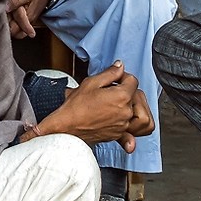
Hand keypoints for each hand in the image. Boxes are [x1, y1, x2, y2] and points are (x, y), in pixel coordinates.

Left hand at [6, 0, 64, 37]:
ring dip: (11, 26)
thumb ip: (15, 2)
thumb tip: (6, 9)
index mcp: (28, 17)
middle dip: (9, 29)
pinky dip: (14, 23)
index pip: (15, 29)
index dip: (6, 25)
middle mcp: (29, 21)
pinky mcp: (29, 16)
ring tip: (5, 16)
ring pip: (18, 31)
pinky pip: (20, 25)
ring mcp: (29, 20)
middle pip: (17, 33)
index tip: (0, 19)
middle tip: (2, 20)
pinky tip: (9, 14)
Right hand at [31, 63, 153, 151]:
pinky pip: (126, 123)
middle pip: (133, 95)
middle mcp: (126, 112)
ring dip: (123, 104)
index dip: (122, 77)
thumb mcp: (91, 82)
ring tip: (108, 103)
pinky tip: (107, 115)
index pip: (133, 80)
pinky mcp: (119, 134)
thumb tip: (119, 66)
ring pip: (131, 109)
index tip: (113, 79)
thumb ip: (110, 73)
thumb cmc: (76, 107)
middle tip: (107, 90)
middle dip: (123, 90)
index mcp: (122, 97)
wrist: (67, 128)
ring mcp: (124, 125)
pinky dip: (120, 118)